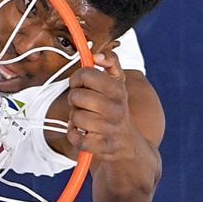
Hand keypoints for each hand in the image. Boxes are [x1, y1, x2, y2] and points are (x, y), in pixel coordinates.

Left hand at [64, 48, 142, 162]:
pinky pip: (76, 137)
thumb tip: (98, 54)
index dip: (77, 78)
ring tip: (85, 118)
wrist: (129, 144)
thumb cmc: (116, 108)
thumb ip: (111, 62)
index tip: (80, 84)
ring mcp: (110, 129)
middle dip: (75, 99)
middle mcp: (116, 109)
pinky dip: (74, 135)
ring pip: (75, 117)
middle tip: (83, 103)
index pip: (86, 74)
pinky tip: (82, 132)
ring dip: (75, 118)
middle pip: (77, 96)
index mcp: (118, 90)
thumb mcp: (118, 83)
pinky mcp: (102, 147)